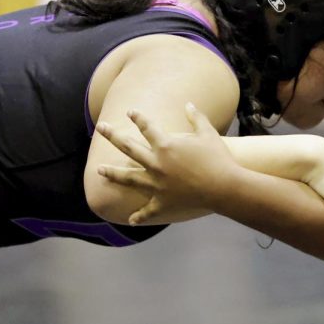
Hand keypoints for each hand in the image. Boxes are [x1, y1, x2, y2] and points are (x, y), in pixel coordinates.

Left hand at [95, 104, 238, 223]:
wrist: (224, 187)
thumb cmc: (218, 158)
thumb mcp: (207, 133)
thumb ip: (196, 117)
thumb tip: (188, 104)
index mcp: (165, 145)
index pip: (146, 127)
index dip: (138, 118)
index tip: (130, 112)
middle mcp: (156, 164)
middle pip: (128, 147)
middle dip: (112, 135)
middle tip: (100, 127)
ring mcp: (157, 184)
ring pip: (128, 178)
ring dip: (112, 173)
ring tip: (99, 170)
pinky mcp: (163, 202)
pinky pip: (148, 210)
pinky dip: (139, 216)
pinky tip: (131, 219)